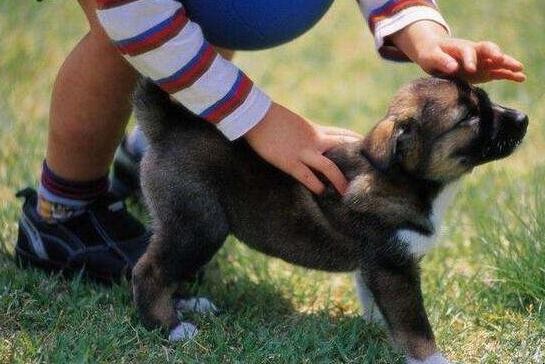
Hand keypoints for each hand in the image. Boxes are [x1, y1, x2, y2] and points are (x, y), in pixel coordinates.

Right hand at [244, 103, 360, 193]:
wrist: (256, 115)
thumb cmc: (269, 117)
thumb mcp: (293, 122)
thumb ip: (303, 131)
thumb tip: (305, 139)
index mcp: (315, 128)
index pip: (341, 133)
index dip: (355, 141)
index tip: (366, 148)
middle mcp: (314, 140)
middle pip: (342, 147)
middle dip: (355, 159)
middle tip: (367, 172)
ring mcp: (303, 151)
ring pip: (329, 167)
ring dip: (339, 180)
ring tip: (347, 192)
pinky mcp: (289, 161)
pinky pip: (307, 176)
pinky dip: (315, 185)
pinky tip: (321, 192)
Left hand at [389, 21, 525, 82]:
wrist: (434, 53)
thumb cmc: (430, 53)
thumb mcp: (430, 56)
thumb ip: (440, 61)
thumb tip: (453, 67)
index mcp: (460, 47)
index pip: (468, 51)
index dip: (470, 59)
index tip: (470, 70)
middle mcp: (474, 52)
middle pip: (488, 49)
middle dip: (495, 54)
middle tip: (500, 60)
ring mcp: (480, 61)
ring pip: (496, 60)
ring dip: (507, 64)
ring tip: (520, 71)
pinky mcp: (483, 71)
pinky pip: (497, 72)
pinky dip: (508, 74)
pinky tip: (520, 78)